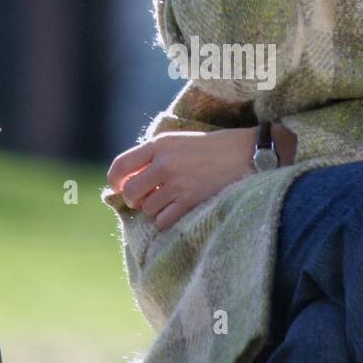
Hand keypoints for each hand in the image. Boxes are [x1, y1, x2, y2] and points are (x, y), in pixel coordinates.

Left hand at [106, 128, 257, 231]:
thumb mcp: (179, 142)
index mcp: (159, 144)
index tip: (119, 188)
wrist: (246, 153)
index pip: (120, 166)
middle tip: (146, 199)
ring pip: (147, 208)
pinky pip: (163, 221)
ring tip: (171, 202)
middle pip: (130, 191)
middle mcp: (164, 163)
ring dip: (155, 210)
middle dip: (134, 200)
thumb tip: (128, 180)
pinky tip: (179, 211)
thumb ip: (154, 156)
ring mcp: (177, 183)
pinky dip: (167, 221)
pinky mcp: (191, 200)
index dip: (115, 181)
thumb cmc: (212, 148)